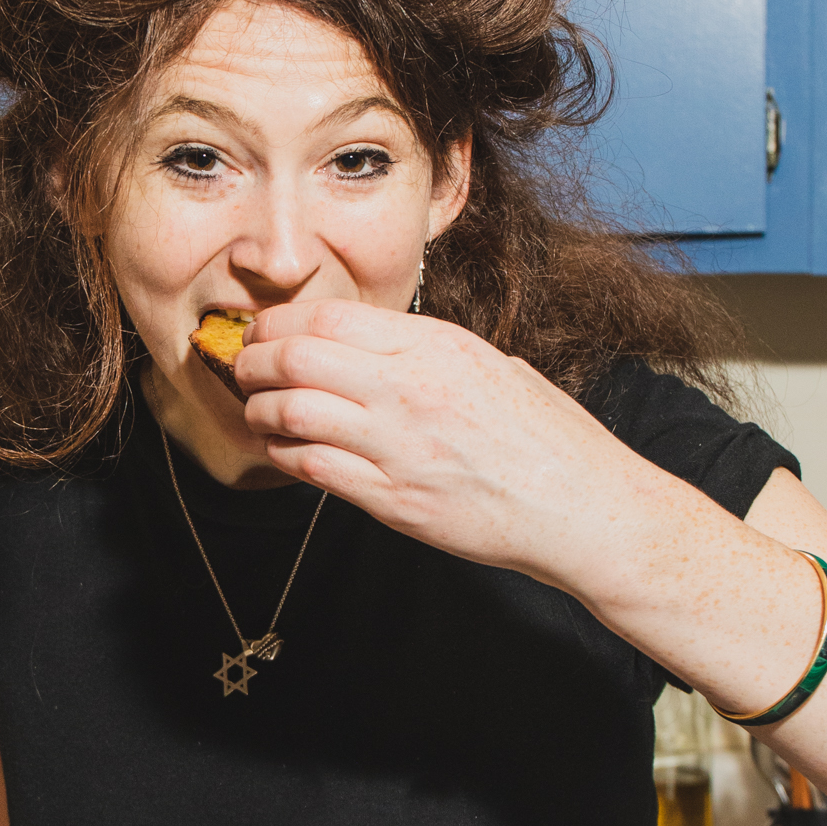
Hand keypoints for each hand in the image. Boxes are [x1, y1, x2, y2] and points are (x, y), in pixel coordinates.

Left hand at [234, 299, 659, 594]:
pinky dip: (283, 456)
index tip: (266, 331)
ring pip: (293, 413)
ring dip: (261, 410)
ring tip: (258, 412)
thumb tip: (377, 346)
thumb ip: (430, 353)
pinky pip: (313, 469)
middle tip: (244, 368)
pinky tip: (283, 452)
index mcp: (437, 347)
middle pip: (297, 358)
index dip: (280, 322)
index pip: (329, 317)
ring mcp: (399, 447)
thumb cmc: (548, 437)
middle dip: (254, 360)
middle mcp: (411, 391)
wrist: (581, 507)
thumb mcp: (493, 366)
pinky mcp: (394, 500)